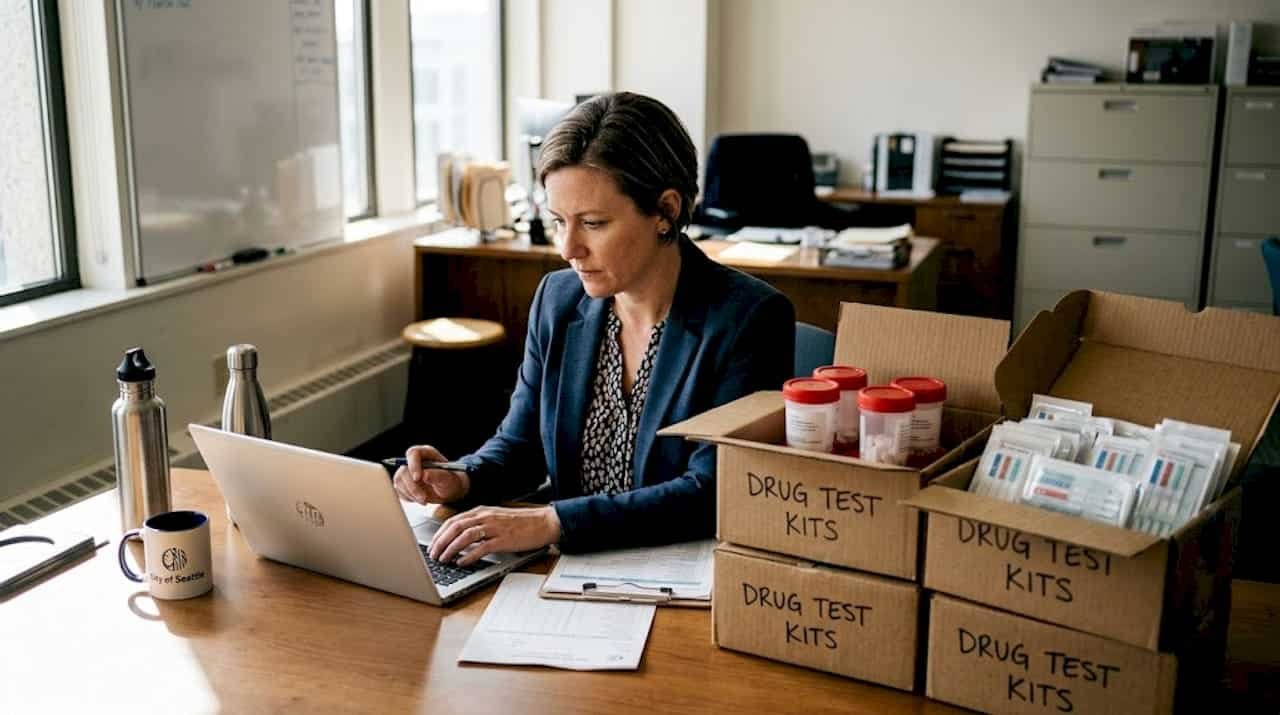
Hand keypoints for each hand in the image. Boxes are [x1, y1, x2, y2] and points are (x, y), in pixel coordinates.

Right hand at [392, 445, 469, 503]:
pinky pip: (399, 490)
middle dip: (412, 486)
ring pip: (399, 481)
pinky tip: (420, 499)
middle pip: (404, 470)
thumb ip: (437, 475)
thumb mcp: (448, 479)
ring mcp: (407, 471)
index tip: (418, 478)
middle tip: (424, 498)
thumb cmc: (450, 481)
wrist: (449, 490)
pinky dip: (409, 497)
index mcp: (426, 453)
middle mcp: (414, 460)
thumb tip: (424, 475)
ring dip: (411, 494)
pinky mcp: (403, 483)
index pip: (413, 453)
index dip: (413, 465)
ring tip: (425, 500)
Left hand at [429, 505, 560, 565]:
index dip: (440, 534)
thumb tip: (460, 537)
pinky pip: (481, 547)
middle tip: (433, 554)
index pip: (454, 520)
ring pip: (465, 536)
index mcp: (482, 511)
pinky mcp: (503, 539)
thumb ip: (479, 524)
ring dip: (450, 549)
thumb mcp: (496, 518)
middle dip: (440, 542)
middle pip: (455, 527)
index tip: (432, 545)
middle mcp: (486, 516)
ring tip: (443, 559)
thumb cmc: (521, 523)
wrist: (544, 522)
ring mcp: (494, 527)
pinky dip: (469, 556)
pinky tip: (462, 563)